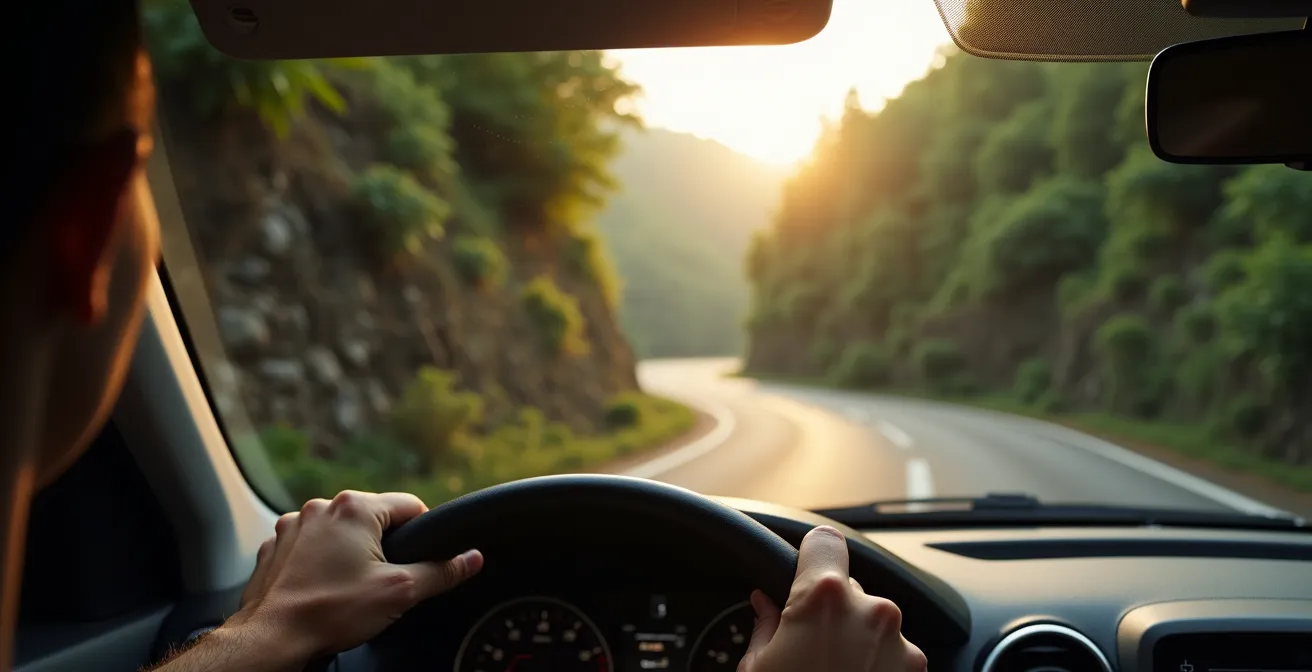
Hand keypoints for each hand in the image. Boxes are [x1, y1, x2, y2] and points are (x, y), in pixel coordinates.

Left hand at [227, 490, 482, 664]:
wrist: (272, 637)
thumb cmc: (332, 612)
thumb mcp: (400, 592)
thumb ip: (442, 571)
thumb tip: (472, 558)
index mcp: (355, 508)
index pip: (410, 505)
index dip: (424, 532)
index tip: (421, 559)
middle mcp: (322, 507)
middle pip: (373, 518)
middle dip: (383, 546)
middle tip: (383, 581)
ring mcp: (293, 525)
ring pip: (339, 532)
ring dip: (349, 553)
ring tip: (349, 588)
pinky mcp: (274, 546)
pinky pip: (309, 546)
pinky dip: (319, 563)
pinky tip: (323, 589)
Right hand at [740, 526, 927, 671]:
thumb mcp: (757, 668)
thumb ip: (766, 624)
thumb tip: (766, 604)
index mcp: (824, 598)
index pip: (824, 541)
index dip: (811, 555)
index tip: (803, 567)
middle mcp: (870, 611)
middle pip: (848, 587)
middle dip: (829, 609)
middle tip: (804, 644)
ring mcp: (899, 643)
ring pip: (872, 621)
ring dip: (855, 638)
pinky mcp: (915, 670)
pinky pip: (892, 651)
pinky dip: (874, 663)